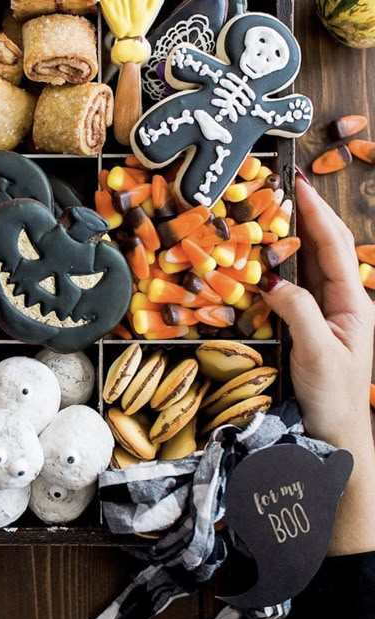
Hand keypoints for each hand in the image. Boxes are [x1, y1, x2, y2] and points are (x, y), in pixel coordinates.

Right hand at [261, 172, 374, 554]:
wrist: (336, 433)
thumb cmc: (334, 397)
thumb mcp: (317, 353)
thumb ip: (298, 313)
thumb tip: (272, 282)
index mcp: (352, 303)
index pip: (333, 248)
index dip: (316, 214)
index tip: (298, 185)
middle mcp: (342, 302)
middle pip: (325, 249)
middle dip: (306, 216)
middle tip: (282, 188)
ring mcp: (326, 314)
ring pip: (309, 265)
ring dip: (292, 238)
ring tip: (271, 213)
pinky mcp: (309, 325)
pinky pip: (296, 287)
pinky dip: (280, 267)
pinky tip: (265, 258)